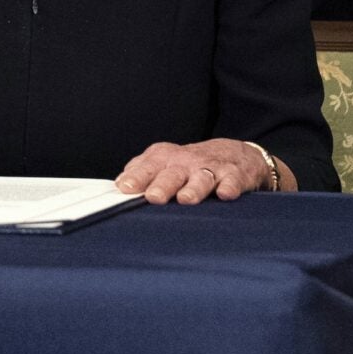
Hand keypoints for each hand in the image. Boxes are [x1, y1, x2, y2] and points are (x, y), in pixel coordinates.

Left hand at [116, 137, 276, 204]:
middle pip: (172, 173)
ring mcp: (211, 169)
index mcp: (165, 158)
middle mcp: (186, 162)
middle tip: (154, 197)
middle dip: (163, 185)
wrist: (234, 154)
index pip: (148, 166)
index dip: (136, 177)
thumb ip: (140, 171)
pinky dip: (229, 187)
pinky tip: (224, 194)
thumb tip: (118, 185)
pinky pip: (232, 181)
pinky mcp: (234, 176)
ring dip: (193, 189)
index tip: (125, 188)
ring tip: (186, 199)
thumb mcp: (164, 162)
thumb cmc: (190, 164)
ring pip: (201, 179)